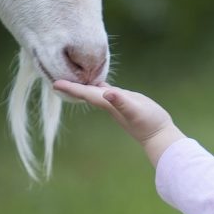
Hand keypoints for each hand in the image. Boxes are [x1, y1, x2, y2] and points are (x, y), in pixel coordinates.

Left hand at [53, 80, 185, 165]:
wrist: (159, 135)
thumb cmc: (148, 123)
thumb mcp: (135, 110)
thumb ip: (121, 102)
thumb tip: (108, 93)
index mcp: (108, 103)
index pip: (85, 93)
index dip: (71, 88)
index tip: (54, 83)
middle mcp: (109, 104)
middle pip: (86, 93)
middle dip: (72, 87)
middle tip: (56, 80)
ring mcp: (116, 103)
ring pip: (95, 92)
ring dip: (84, 86)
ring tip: (72, 78)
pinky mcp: (124, 101)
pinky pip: (107, 92)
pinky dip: (99, 86)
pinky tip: (98, 82)